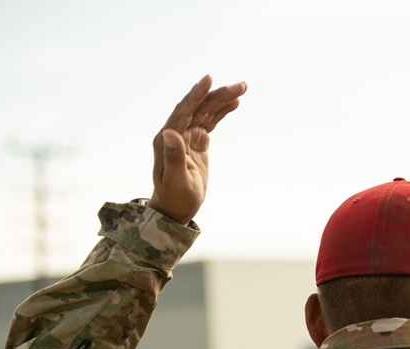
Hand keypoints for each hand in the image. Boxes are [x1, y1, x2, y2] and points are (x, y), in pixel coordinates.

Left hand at [147, 75, 246, 224]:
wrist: (176, 208)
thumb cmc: (175, 197)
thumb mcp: (176, 180)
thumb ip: (173, 157)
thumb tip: (169, 132)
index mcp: (167, 139)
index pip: (183, 111)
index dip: (196, 95)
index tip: (209, 79)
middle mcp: (176, 132)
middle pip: (199, 107)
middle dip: (218, 95)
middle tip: (241, 85)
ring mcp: (187, 136)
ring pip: (206, 112)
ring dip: (223, 99)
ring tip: (242, 88)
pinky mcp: (197, 141)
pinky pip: (211, 122)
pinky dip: (222, 111)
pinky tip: (235, 103)